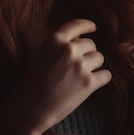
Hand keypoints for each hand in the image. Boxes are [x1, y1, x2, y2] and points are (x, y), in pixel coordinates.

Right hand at [10, 19, 111, 134]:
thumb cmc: (31, 83)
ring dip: (94, 66)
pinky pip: (106, 75)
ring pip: (99, 58)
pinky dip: (101, 79)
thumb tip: (81, 40)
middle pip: (91, 45)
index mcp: (55, 40)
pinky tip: (91, 84)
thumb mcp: (41, 55)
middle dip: (87, 54)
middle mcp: (69, 50)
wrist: (27, 109)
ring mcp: (80, 66)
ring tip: (80, 77)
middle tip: (76, 68)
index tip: (93, 27)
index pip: (77, 25)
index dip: (87, 25)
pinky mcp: (88, 83)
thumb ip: (59, 46)